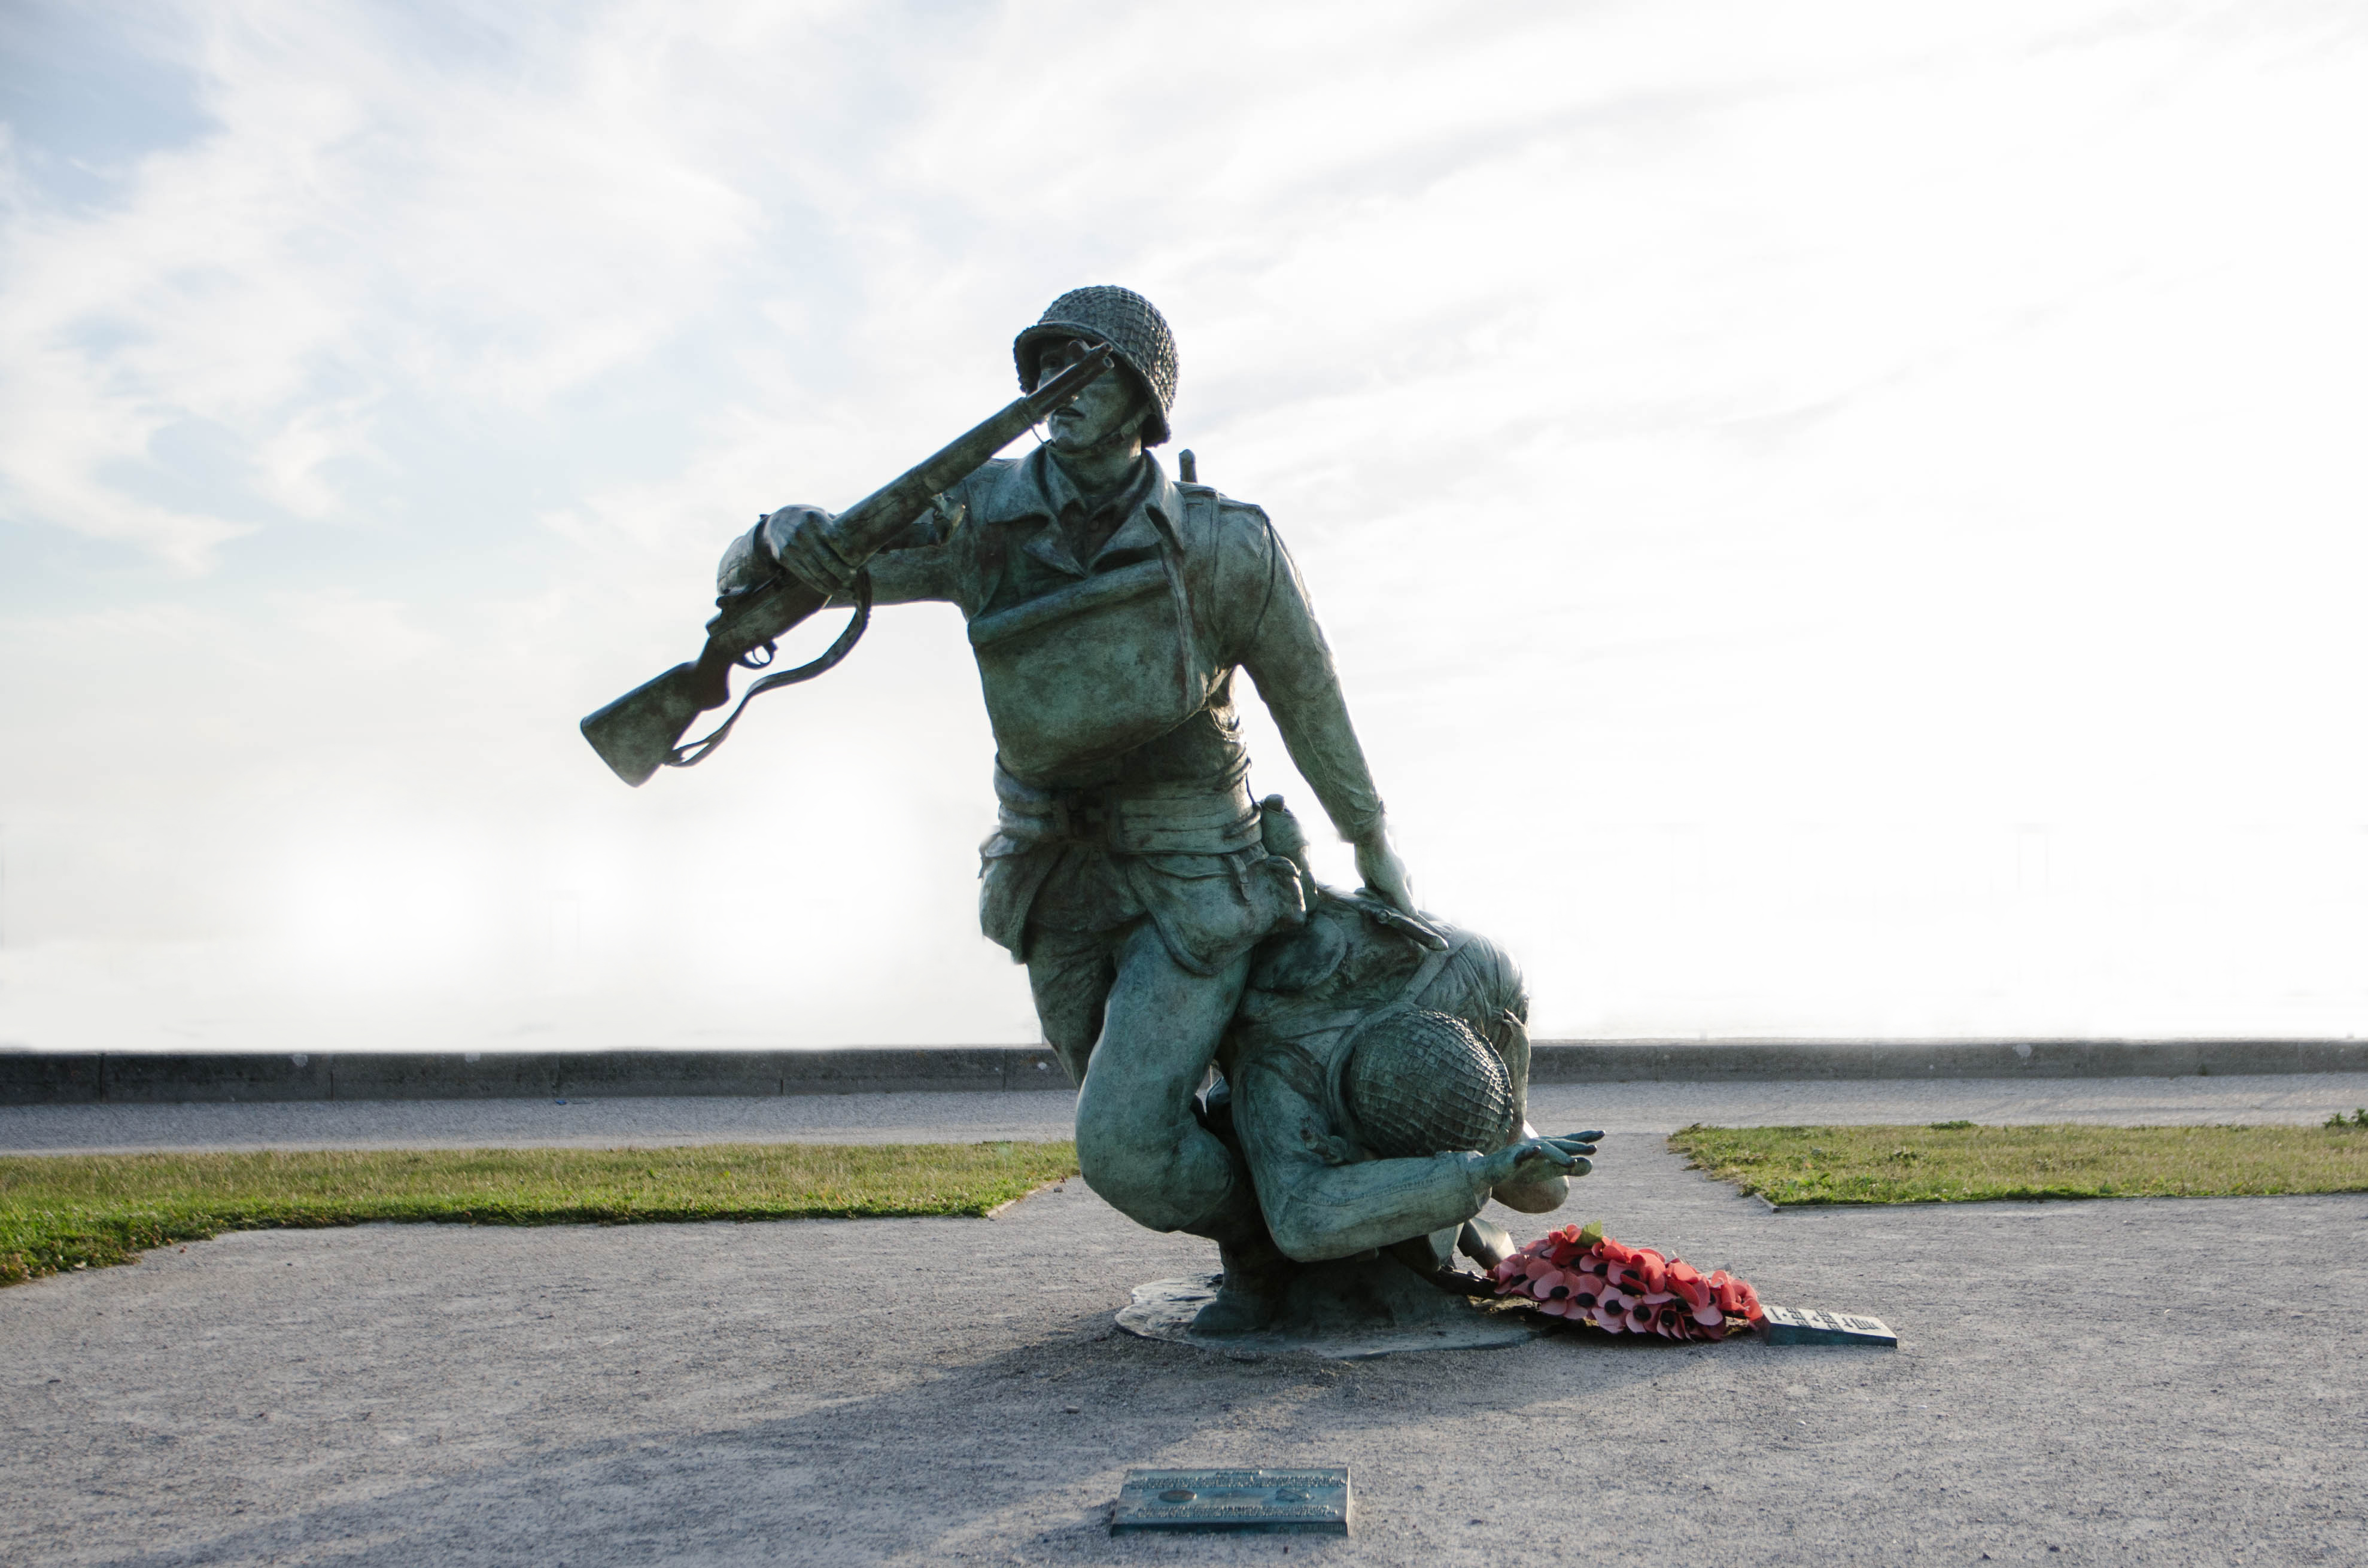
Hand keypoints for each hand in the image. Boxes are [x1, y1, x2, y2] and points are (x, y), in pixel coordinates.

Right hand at [761, 504, 858, 594]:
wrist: (775, 523)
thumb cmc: (807, 519)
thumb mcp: (820, 514)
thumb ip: (837, 525)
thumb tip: (864, 537)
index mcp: (814, 519)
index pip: (834, 538)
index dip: (847, 552)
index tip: (858, 560)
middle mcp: (802, 533)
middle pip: (826, 559)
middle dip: (842, 572)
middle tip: (854, 577)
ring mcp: (792, 547)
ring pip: (817, 572)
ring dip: (834, 584)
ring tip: (848, 590)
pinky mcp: (786, 559)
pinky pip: (806, 577)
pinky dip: (822, 586)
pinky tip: (834, 591)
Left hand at [1352, 824, 1414, 913]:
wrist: (1368, 847)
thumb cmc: (1385, 865)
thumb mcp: (1396, 885)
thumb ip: (1404, 900)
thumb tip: (1414, 915)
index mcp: (1406, 881)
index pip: (1406, 901)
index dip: (1402, 911)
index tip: (1395, 920)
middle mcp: (1395, 882)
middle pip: (1392, 900)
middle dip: (1387, 906)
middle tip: (1381, 913)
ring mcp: (1383, 881)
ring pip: (1381, 898)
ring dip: (1376, 902)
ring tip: (1372, 904)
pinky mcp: (1371, 880)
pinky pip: (1371, 893)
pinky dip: (1368, 897)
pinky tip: (1365, 900)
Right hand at [1478, 1133, 1599, 1188]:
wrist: (1493, 1170)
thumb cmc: (1522, 1169)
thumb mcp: (1547, 1170)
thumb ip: (1568, 1167)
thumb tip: (1591, 1165)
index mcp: (1549, 1147)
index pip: (1569, 1141)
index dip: (1585, 1137)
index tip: (1601, 1133)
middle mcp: (1539, 1144)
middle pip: (1561, 1144)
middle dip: (1576, 1146)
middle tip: (1594, 1148)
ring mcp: (1526, 1150)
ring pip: (1545, 1151)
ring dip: (1558, 1156)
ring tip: (1571, 1163)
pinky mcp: (1513, 1158)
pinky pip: (1522, 1155)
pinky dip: (1530, 1153)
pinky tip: (1538, 1150)